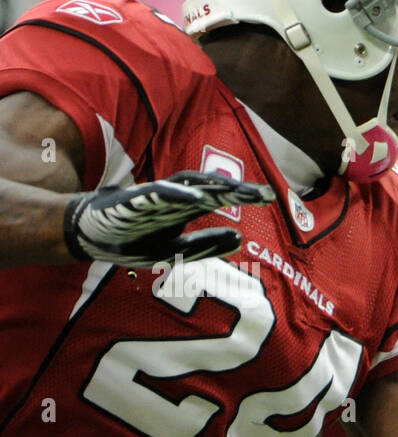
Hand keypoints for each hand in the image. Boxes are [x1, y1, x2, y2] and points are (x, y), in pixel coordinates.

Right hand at [64, 170, 274, 265]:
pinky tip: (199, 199)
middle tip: (266, 194)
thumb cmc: (131, 240)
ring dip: (215, 188)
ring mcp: (155, 196)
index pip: (219, 196)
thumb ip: (205, 245)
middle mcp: (173, 198)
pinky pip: (159, 194)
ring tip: (240, 192)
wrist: (87, 236)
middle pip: (210, 187)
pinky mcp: (135, 200)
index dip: (242, 196)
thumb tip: (240, 239)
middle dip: (238, 190)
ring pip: (189, 186)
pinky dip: (179, 195)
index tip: (270, 198)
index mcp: (184, 208)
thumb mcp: (175, 251)